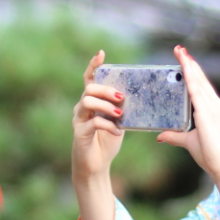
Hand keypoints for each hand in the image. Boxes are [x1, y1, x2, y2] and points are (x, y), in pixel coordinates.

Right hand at [71, 50, 124, 188]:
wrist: (96, 166)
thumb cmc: (107, 141)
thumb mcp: (118, 121)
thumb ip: (123, 108)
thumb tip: (140, 96)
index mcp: (92, 102)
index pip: (89, 78)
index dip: (93, 65)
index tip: (101, 53)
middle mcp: (82, 107)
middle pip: (89, 88)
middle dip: (106, 89)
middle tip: (121, 97)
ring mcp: (79, 120)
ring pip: (87, 102)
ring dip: (106, 106)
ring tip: (120, 114)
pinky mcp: (80, 133)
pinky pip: (92, 122)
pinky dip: (108, 125)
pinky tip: (117, 132)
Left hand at [157, 45, 219, 186]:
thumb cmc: (211, 156)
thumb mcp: (188, 142)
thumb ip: (175, 136)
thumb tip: (160, 135)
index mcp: (214, 110)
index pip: (201, 86)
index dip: (193, 71)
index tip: (185, 58)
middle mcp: (216, 105)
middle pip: (200, 79)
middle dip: (189, 63)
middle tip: (179, 49)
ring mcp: (214, 108)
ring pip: (199, 81)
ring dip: (189, 66)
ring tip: (180, 52)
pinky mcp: (208, 113)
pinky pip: (197, 92)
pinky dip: (191, 78)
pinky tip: (184, 68)